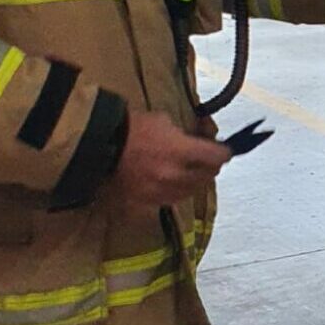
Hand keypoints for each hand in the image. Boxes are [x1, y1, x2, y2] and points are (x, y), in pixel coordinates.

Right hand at [111, 113, 229, 212]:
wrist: (100, 146)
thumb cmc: (133, 128)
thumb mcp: (165, 121)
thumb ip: (187, 134)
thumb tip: (202, 138)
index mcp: (181, 151)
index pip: (218, 157)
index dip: (224, 152)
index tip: (223, 149)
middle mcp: (173, 175)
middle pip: (207, 177)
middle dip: (210, 167)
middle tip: (207, 160)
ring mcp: (159, 192)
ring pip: (190, 192)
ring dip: (194, 182)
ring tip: (190, 172)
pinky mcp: (144, 203)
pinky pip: (168, 201)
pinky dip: (174, 193)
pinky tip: (171, 184)